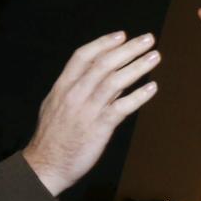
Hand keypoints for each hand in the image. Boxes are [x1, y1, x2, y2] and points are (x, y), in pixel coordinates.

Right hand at [22, 32, 160, 195]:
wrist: (45, 165)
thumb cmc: (53, 136)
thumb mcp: (56, 105)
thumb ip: (77, 89)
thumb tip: (102, 74)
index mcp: (62, 87)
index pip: (82, 56)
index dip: (103, 43)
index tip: (122, 35)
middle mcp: (74, 94)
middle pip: (103, 64)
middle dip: (128, 49)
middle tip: (148, 39)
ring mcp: (86, 110)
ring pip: (114, 82)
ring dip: (137, 67)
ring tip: (155, 57)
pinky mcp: (98, 128)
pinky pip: (121, 108)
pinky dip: (138, 97)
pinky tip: (153, 88)